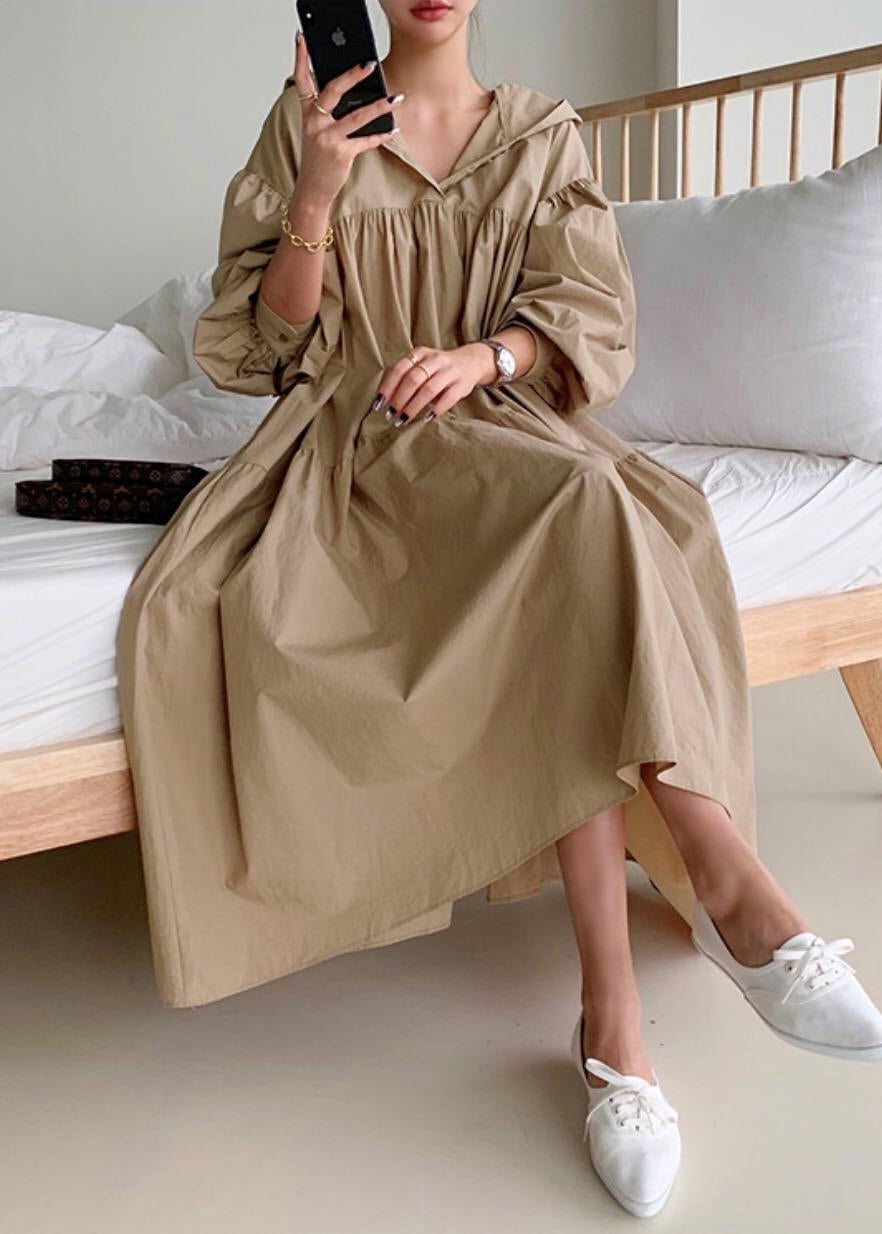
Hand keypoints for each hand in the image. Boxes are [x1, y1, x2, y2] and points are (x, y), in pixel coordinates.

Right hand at [291, 31, 402, 206]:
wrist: (312, 190)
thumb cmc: (318, 159)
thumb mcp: (317, 133)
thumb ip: (329, 114)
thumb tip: (358, 98)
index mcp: (307, 114)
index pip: (301, 80)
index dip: (301, 59)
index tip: (302, 39)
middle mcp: (315, 123)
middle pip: (332, 91)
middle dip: (351, 76)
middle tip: (369, 65)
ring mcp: (327, 138)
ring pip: (356, 117)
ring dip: (379, 107)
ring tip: (396, 98)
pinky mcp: (341, 153)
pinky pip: (365, 141)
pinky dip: (380, 136)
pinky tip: (392, 129)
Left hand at [370, 343, 495, 425]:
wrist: (470, 362)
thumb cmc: (437, 368)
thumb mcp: (420, 365)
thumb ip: (404, 376)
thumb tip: (383, 400)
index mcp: (419, 354)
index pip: (399, 370)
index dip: (387, 388)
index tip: (379, 404)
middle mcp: (434, 359)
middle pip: (413, 380)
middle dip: (400, 399)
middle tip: (392, 415)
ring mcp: (450, 370)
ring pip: (429, 390)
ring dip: (414, 407)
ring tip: (404, 419)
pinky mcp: (462, 383)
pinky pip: (448, 398)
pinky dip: (436, 409)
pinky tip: (427, 419)